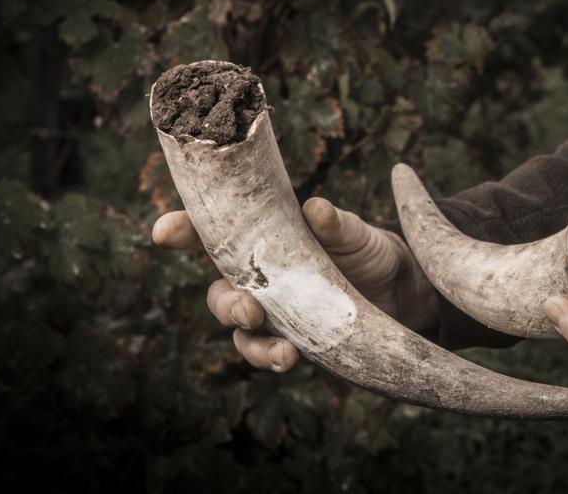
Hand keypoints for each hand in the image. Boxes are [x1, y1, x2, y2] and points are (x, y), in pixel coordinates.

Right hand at [152, 197, 438, 371]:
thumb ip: (336, 225)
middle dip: (224, 302)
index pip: (213, 233)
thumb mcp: (355, 233)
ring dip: (248, 338)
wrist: (403, 291)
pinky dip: (272, 358)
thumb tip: (316, 209)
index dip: (183, 230)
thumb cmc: (368, 249)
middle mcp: (259, 276)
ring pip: (239, 329)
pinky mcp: (291, 340)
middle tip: (247, 308)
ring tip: (278, 348)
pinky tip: (289, 358)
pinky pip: (267, 353)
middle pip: (219, 290)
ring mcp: (273, 311)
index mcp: (263, 239)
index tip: (164, 230)